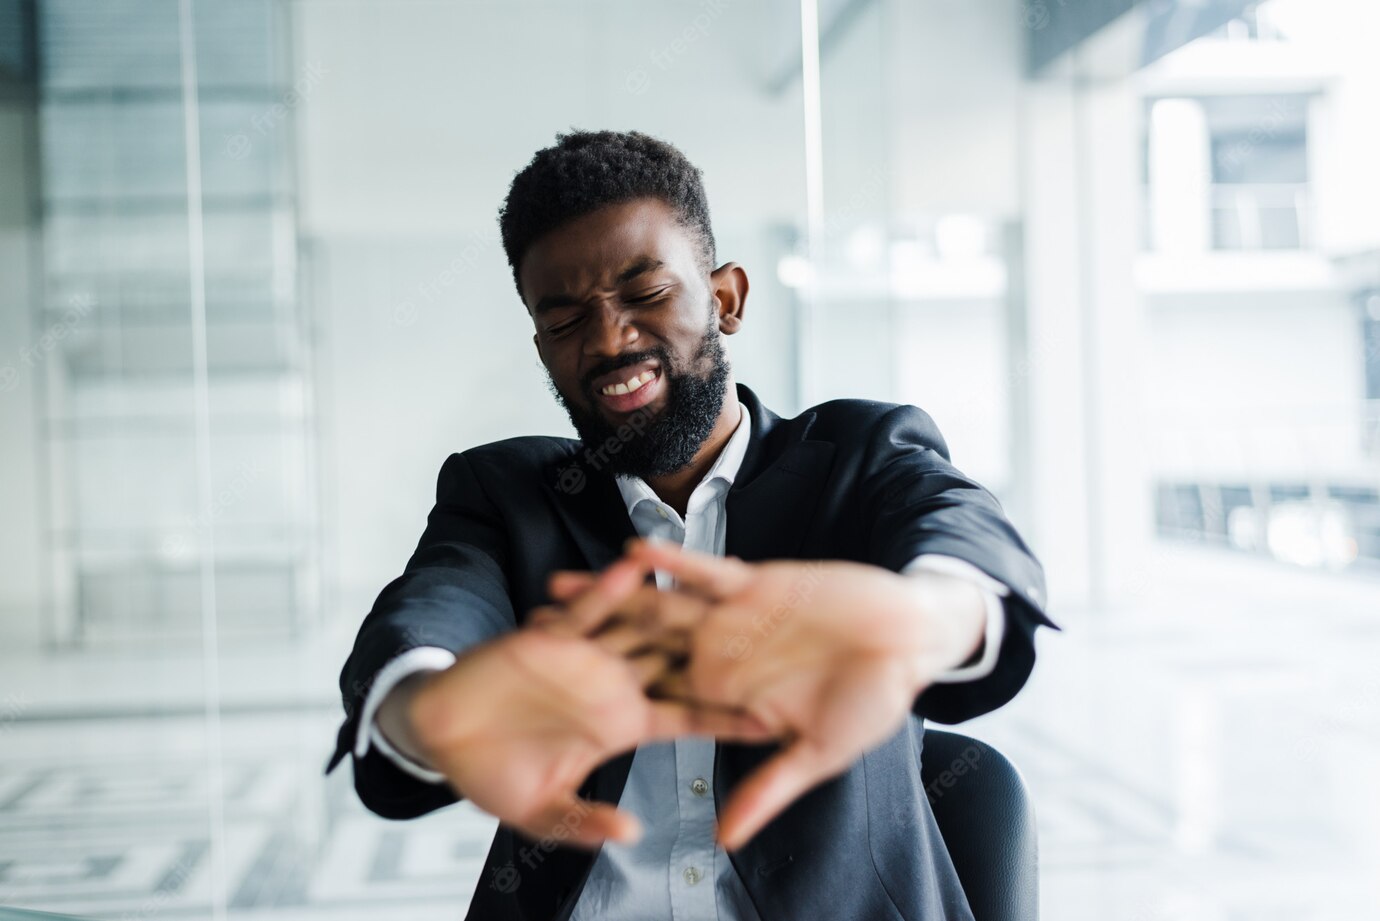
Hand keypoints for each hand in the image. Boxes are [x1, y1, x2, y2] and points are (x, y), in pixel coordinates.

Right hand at [406, 558, 777, 848]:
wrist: (441, 737)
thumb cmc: (493, 774)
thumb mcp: (543, 812)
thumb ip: (585, 822)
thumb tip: (630, 832)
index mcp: (622, 723)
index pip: (687, 718)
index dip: (729, 719)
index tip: (776, 721)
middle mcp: (614, 685)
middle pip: (679, 663)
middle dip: (722, 651)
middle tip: (773, 639)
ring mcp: (588, 657)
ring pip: (641, 626)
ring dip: (674, 606)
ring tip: (718, 589)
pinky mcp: (554, 636)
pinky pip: (588, 610)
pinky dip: (609, 589)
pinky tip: (636, 567)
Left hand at [552, 539, 985, 849]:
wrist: (910, 640)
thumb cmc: (872, 702)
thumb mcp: (819, 754)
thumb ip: (768, 789)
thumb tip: (724, 839)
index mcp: (725, 696)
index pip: (653, 700)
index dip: (602, 704)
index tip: (549, 708)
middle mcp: (718, 654)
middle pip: (636, 648)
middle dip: (585, 642)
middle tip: (527, 637)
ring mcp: (732, 617)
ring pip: (658, 605)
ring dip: (612, 596)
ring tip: (558, 587)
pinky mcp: (755, 583)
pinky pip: (705, 572)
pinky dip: (672, 563)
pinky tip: (631, 553)